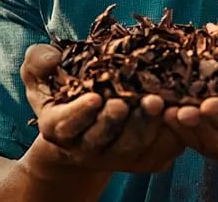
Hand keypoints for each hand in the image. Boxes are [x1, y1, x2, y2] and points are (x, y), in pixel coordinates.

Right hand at [21, 43, 185, 172]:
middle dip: (122, 122)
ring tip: (160, 101)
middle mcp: (87, 148)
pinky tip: (180, 111)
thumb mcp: (40, 72)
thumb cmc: (62, 86)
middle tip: (138, 99)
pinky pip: (162, 152)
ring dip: (149, 126)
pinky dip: (172, 135)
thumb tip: (53, 58)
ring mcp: (118, 157)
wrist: (88, 114)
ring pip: (135, 148)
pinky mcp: (146, 159)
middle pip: (106, 142)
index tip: (95, 97)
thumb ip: (38, 61)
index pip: (66, 125)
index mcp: (59, 127)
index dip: (80, 113)